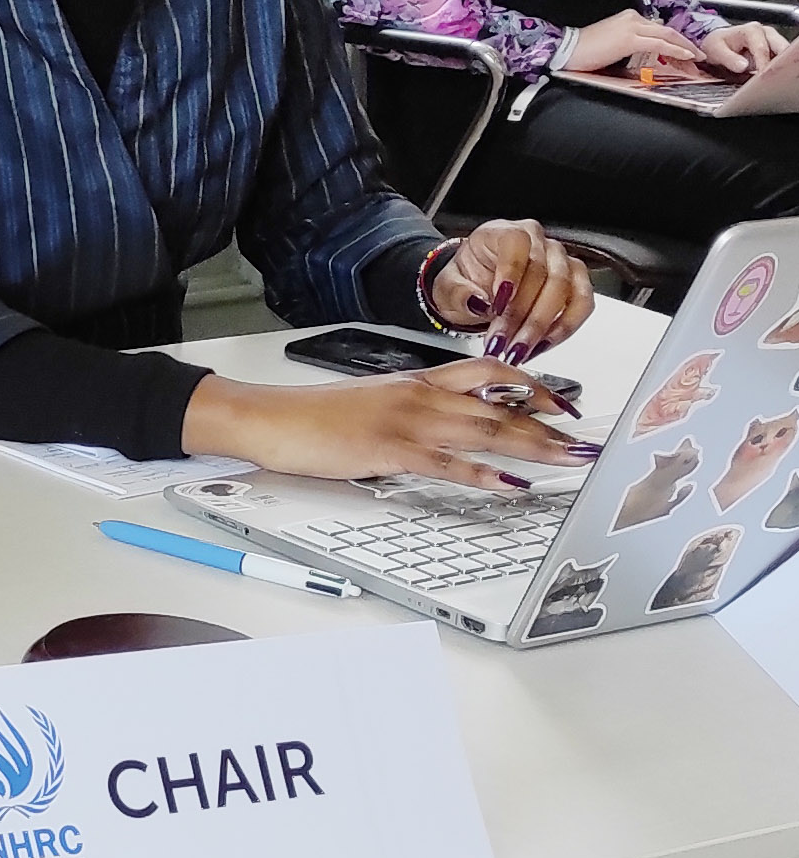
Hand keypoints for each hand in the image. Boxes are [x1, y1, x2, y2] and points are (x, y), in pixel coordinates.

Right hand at [183, 359, 594, 491]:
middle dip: (550, 425)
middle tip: (587, 442)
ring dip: (534, 445)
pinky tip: (510, 484)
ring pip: (484, 429)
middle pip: (500, 404)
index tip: (564, 405)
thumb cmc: (313, 416)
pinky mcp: (389, 449)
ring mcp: (406, 422)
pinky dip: (483, 474)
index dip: (533, 387)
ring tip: (571, 460)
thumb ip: (411, 413)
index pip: (489, 373)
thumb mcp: (372, 406)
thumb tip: (442, 433)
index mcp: (417, 382)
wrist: (270, 417)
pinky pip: (447, 462)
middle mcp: (420, 395)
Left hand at [429, 219, 593, 360]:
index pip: (516, 242)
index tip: (497, 304)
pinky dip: (564, 328)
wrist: (475, 290)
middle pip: (543, 272)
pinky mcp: (575, 282)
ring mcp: (559, 259)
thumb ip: (458, 293)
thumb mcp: (447, 287)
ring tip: (520, 350)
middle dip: (522, 314)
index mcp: (501, 232)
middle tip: (503, 342)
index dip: (510, 272)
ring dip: (543, 326)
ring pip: (566, 289)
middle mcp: (536, 241)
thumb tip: (477, 302)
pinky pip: (582, 304)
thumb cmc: (465, 282)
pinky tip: (541, 346)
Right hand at [561, 9, 705, 77]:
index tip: (685, 52)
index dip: (675, 41)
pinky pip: (660, 44)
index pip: (657, 29)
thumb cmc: (584, 50)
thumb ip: (630, 44)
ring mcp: (632, 28)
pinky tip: (686, 56)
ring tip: (697, 58)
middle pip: (666, 31)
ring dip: (685, 48)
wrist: (567, 50)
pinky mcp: (630, 39)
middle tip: (698, 56)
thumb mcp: (612, 43)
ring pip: (667, 36)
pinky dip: (675, 50)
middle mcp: (633, 18)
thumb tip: (644, 54)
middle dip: (685, 44)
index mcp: (628, 18)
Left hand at [700, 21, 786, 76]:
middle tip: (769, 79)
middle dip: (776, 64)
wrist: (718, 42)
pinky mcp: (775, 49)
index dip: (762, 65)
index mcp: (751, 30)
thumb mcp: (716, 51)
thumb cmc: (717, 45)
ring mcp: (773, 40)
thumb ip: (729, 59)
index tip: (761, 78)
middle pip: (780, 49)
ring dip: (778, 66)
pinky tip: (770, 76)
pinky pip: (781, 58)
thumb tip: (743, 66)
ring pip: (783, 53)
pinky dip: (777, 67)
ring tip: (769, 79)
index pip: (762, 49)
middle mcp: (766, 32)